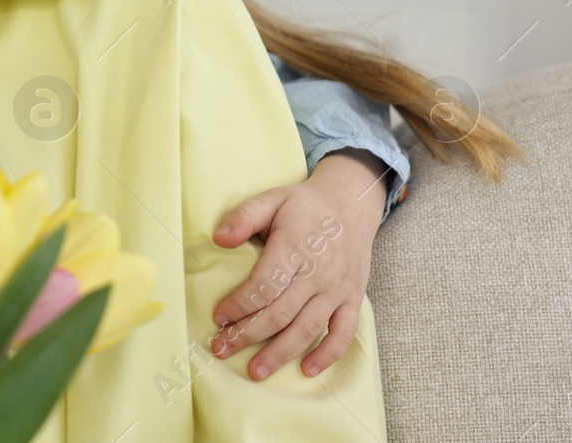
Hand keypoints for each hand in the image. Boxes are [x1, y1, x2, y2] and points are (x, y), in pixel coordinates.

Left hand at [209, 149, 388, 379]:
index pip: (264, 286)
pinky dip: (327, 354)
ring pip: (307, 328)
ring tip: (255, 372)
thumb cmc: (304, 205)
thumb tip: (218, 239)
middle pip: (280, 313)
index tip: (218, 318)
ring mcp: (337, 289)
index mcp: (295, 247)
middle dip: (248, 335)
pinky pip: (344, 333)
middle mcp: (318, 273)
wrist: (351, 204)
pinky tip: (307, 370)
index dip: (239, 305)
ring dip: (280, 353)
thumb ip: (244, 217)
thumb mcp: (271, 199)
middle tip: (222, 349)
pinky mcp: (353, 299)